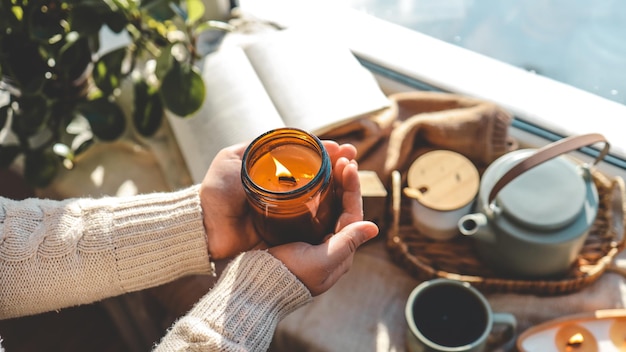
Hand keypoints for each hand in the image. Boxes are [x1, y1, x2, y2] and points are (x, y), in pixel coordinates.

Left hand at [199, 140, 363, 260]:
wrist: (205, 226)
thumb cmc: (216, 191)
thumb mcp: (233, 159)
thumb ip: (254, 148)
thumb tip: (284, 136)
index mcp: (275, 173)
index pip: (308, 160)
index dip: (327, 153)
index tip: (342, 149)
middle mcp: (286, 192)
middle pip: (321, 178)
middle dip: (341, 168)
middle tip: (352, 159)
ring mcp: (290, 213)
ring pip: (323, 199)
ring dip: (342, 187)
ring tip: (352, 175)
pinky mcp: (289, 233)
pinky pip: (316, 223)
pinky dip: (332, 214)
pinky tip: (345, 204)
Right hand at [268, 156, 378, 295]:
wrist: (257, 287)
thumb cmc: (290, 277)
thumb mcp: (322, 261)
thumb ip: (347, 243)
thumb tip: (374, 227)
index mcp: (340, 251)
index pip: (353, 213)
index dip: (352, 188)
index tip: (349, 165)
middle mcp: (329, 244)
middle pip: (342, 206)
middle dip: (344, 182)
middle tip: (343, 158)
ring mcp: (312, 240)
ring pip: (327, 206)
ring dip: (332, 184)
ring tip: (332, 162)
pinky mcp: (295, 236)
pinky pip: (310, 209)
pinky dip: (313, 192)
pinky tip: (310, 179)